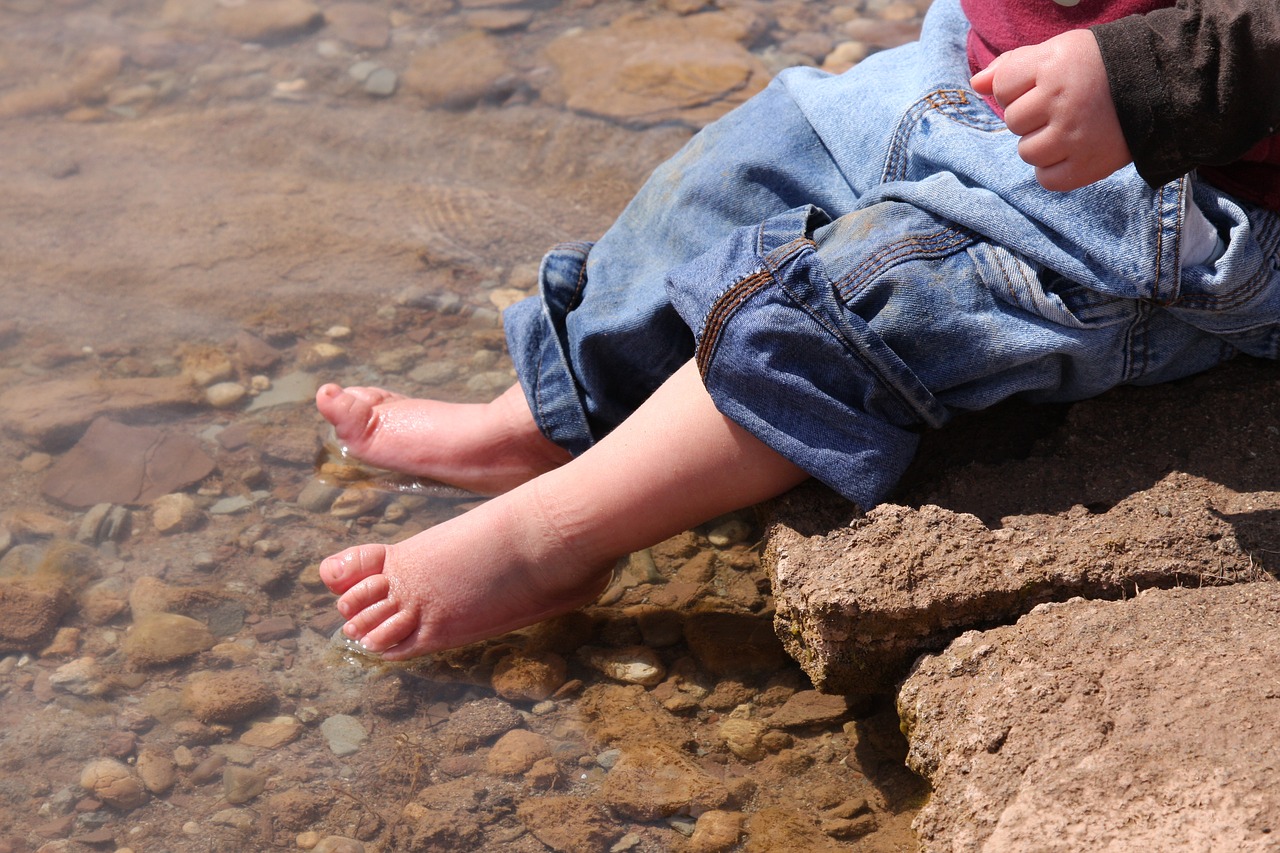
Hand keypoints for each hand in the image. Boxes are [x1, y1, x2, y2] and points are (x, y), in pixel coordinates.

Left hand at [971, 29, 1131, 191]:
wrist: (1162, 87)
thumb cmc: (1099, 68)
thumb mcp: (1058, 52)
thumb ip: (1012, 66)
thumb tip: (974, 84)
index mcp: (1053, 65)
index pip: (1002, 86)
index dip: (1019, 88)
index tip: (1045, 84)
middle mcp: (1061, 100)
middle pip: (1012, 120)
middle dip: (1031, 115)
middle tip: (1065, 106)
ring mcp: (1074, 136)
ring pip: (1026, 151)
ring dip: (1041, 143)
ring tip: (1070, 128)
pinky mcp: (1087, 166)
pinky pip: (1046, 178)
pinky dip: (1054, 169)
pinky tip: (1074, 151)